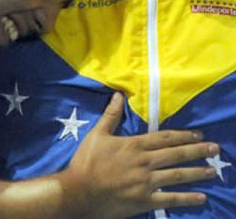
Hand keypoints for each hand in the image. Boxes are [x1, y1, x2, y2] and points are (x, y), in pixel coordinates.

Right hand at [60, 93, 216, 217]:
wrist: (79, 191)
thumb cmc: (86, 162)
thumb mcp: (96, 135)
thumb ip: (110, 116)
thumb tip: (118, 95)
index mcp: (134, 146)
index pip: (164, 138)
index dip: (183, 136)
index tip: (198, 135)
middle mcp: (145, 163)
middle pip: (176, 155)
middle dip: (197, 151)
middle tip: (215, 148)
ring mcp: (147, 182)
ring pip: (178, 175)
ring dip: (198, 172)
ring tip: (213, 170)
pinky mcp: (146, 200)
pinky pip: (171, 199)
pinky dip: (187, 199)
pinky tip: (201, 197)